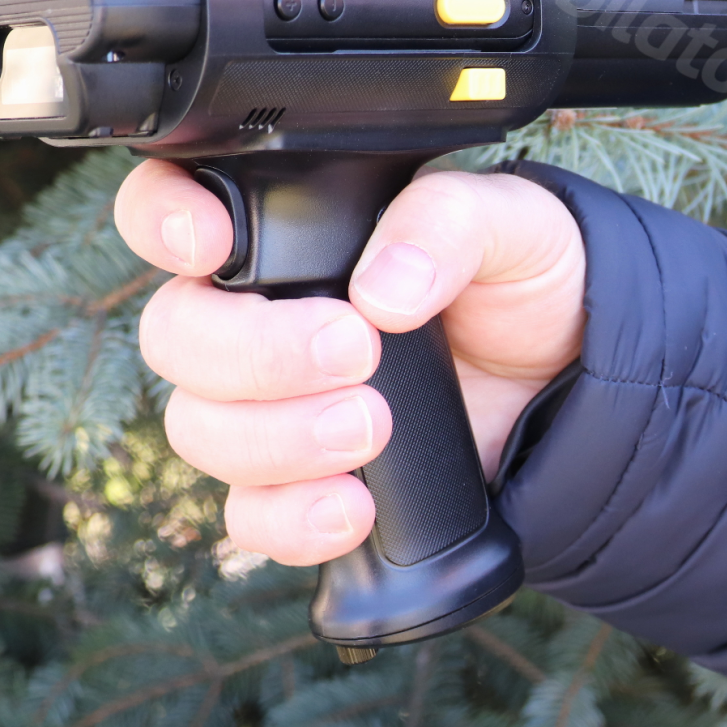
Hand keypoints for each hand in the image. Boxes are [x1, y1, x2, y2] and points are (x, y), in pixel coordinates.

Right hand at [115, 161, 586, 566]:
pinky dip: (291, 518)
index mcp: (283, 232)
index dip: (160, 220)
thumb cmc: (520, 280)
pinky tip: (353, 506)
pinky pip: (249, 515)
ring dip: (277, 437)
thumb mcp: (510, 222)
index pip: (167, 208)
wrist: (566, 382)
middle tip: (352, 350)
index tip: (212, 246)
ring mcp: (266, 405)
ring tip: (371, 427)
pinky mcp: (297, 482)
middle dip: (251, 352)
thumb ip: (448, 223)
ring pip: (199, 428)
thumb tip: (385, 290)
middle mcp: (253, 315)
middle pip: (174, 335)